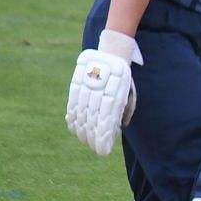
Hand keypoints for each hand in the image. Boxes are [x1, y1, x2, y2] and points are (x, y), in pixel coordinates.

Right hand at [67, 31, 141, 156]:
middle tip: (95, 149)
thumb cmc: (123, 75)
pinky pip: (72, 103)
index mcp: (116, 91)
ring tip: (85, 141)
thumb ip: (124, 107)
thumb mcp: (128, 90)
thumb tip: (118, 127)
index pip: (108, 119)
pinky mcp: (76, 82)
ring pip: (81, 113)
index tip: (104, 150)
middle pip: (93, 118)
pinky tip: (74, 129)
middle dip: (93, 136)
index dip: (104, 136)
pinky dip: (72, 118)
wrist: (112, 50)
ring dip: (82, 130)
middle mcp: (100, 89)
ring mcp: (86, 86)